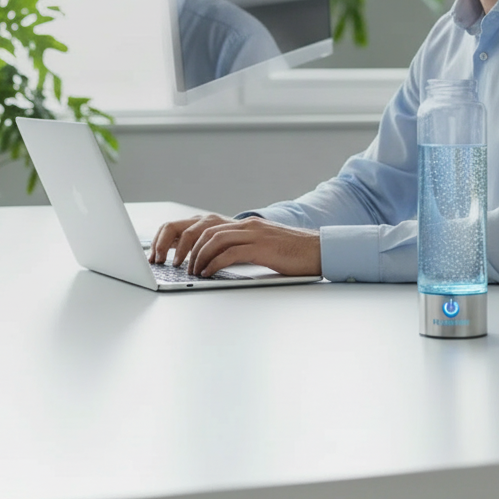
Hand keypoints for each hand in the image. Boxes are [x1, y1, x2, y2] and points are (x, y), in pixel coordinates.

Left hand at [149, 214, 321, 277]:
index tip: (178, 254)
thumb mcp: (263, 248)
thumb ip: (243, 249)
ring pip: (214, 239)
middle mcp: (247, 225)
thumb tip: (219, 262)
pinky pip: (230, 253)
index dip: (189, 239)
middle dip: (187, 247)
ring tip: (192, 271)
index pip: (207, 226)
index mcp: (246, 225)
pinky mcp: (261, 248)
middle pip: (205, 230)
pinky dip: (214, 263)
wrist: (320, 251)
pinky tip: (208, 274)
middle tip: (179, 265)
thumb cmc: (293, 254)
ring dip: (198, 257)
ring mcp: (254, 234)